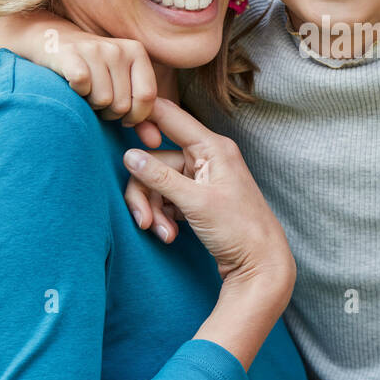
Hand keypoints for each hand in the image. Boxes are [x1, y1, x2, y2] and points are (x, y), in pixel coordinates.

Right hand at [47, 32, 160, 143]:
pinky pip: (82, 86)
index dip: (136, 116)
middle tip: (98, 102)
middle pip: (122, 104)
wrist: (55, 42)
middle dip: (109, 113)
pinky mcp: (70, 54)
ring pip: (102, 100)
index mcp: (137, 52)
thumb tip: (154, 143)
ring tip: (87, 94)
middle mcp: (119, 48)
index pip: (147, 96)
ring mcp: (95, 49)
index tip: (123, 118)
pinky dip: (76, 93)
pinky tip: (73, 86)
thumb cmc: (95, 71)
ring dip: (91, 105)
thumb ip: (141, 116)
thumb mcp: (122, 87)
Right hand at [122, 98, 293, 290]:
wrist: (260, 264)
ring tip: (163, 234)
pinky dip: (162, 216)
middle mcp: (206, 157)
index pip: (169, 116)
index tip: (119, 122)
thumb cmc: (239, 230)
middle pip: (156, 160)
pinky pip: (167, 197)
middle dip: (145, 192)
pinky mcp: (197, 198)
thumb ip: (160, 177)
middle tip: (143, 221)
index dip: (143, 117)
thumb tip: (129, 156)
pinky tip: (169, 235)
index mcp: (212, 147)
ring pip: (158, 182)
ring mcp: (201, 178)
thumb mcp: (196, 202)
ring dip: (153, 209)